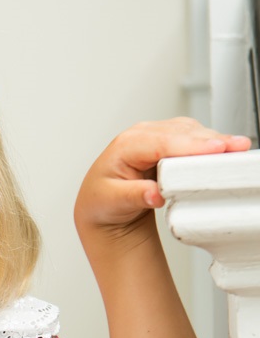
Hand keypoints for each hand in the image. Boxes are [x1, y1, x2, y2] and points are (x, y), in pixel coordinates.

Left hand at [75, 117, 250, 237]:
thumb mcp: (111, 202)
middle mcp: (142, 135)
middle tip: (236, 148)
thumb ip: (132, 197)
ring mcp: (156, 136)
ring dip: (214, 140)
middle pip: (182, 132)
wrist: (101, 205)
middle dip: (211, 139)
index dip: (190, 145)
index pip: (162, 141)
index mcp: (125, 146)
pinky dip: (210, 144)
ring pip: (191, 132)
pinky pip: (193, 138)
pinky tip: (224, 151)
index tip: (215, 149)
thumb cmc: (102, 201)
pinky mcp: (169, 143)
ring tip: (236, 149)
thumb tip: (154, 194)